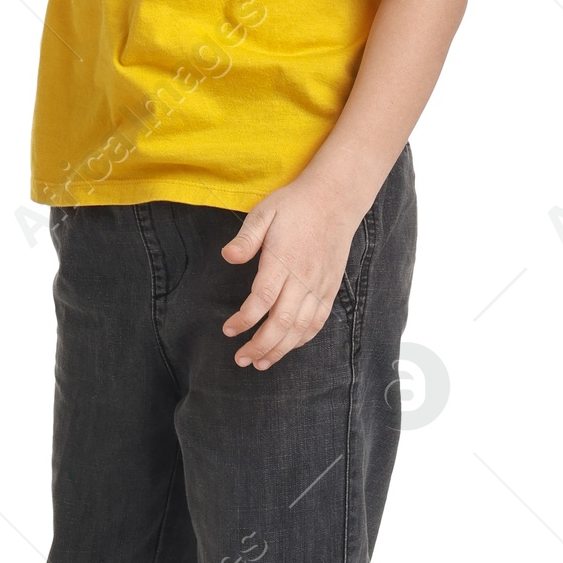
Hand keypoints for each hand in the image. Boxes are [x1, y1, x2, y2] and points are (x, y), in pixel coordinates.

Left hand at [220, 172, 365, 369]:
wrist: (335, 199)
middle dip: (260, 346)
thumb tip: (227, 256)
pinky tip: (288, 347)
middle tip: (241, 359)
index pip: (262, 300)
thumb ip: (246, 237)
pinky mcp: (330, 288)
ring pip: (301, 328)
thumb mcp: (264, 211)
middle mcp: (303, 278)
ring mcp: (319, 285)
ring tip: (261, 363)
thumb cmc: (295, 205)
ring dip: (281, 349)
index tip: (229, 330)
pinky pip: (318, 321)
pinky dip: (303, 339)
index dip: (245, 320)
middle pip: (282, 322)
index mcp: (283, 260)